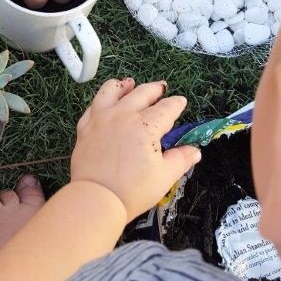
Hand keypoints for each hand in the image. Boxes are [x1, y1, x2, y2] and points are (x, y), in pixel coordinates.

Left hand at [70, 79, 200, 221]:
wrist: (96, 198)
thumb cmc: (133, 189)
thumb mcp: (165, 176)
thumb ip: (181, 159)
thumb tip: (195, 151)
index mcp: (146, 126)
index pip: (166, 109)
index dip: (176, 104)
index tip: (180, 102)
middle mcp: (123, 115)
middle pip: (141, 93)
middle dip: (155, 89)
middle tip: (162, 88)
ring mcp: (101, 118)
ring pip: (112, 91)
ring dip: (124, 86)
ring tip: (130, 83)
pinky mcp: (85, 127)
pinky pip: (93, 105)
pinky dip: (102, 99)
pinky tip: (106, 102)